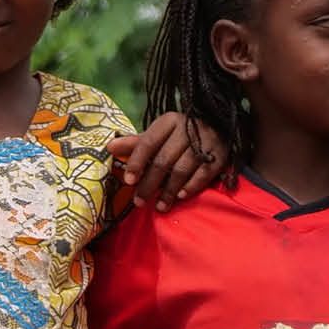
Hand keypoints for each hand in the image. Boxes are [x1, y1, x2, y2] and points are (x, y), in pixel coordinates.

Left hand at [110, 112, 227, 210]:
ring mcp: (205, 141)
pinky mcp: (219, 155)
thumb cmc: (180, 135)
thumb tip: (110, 147)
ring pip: (182, 170)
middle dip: (149, 184)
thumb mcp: (159, 135)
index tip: (128, 181)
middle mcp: (187, 128)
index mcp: (168, 121)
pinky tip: (180, 197)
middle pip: (163, 160)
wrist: (218, 128)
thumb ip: (135, 143)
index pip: (148, 142)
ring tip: (158, 207)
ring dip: (168, 191)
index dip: (136, 162)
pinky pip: (203, 174)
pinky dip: (191, 186)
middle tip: (138, 201)